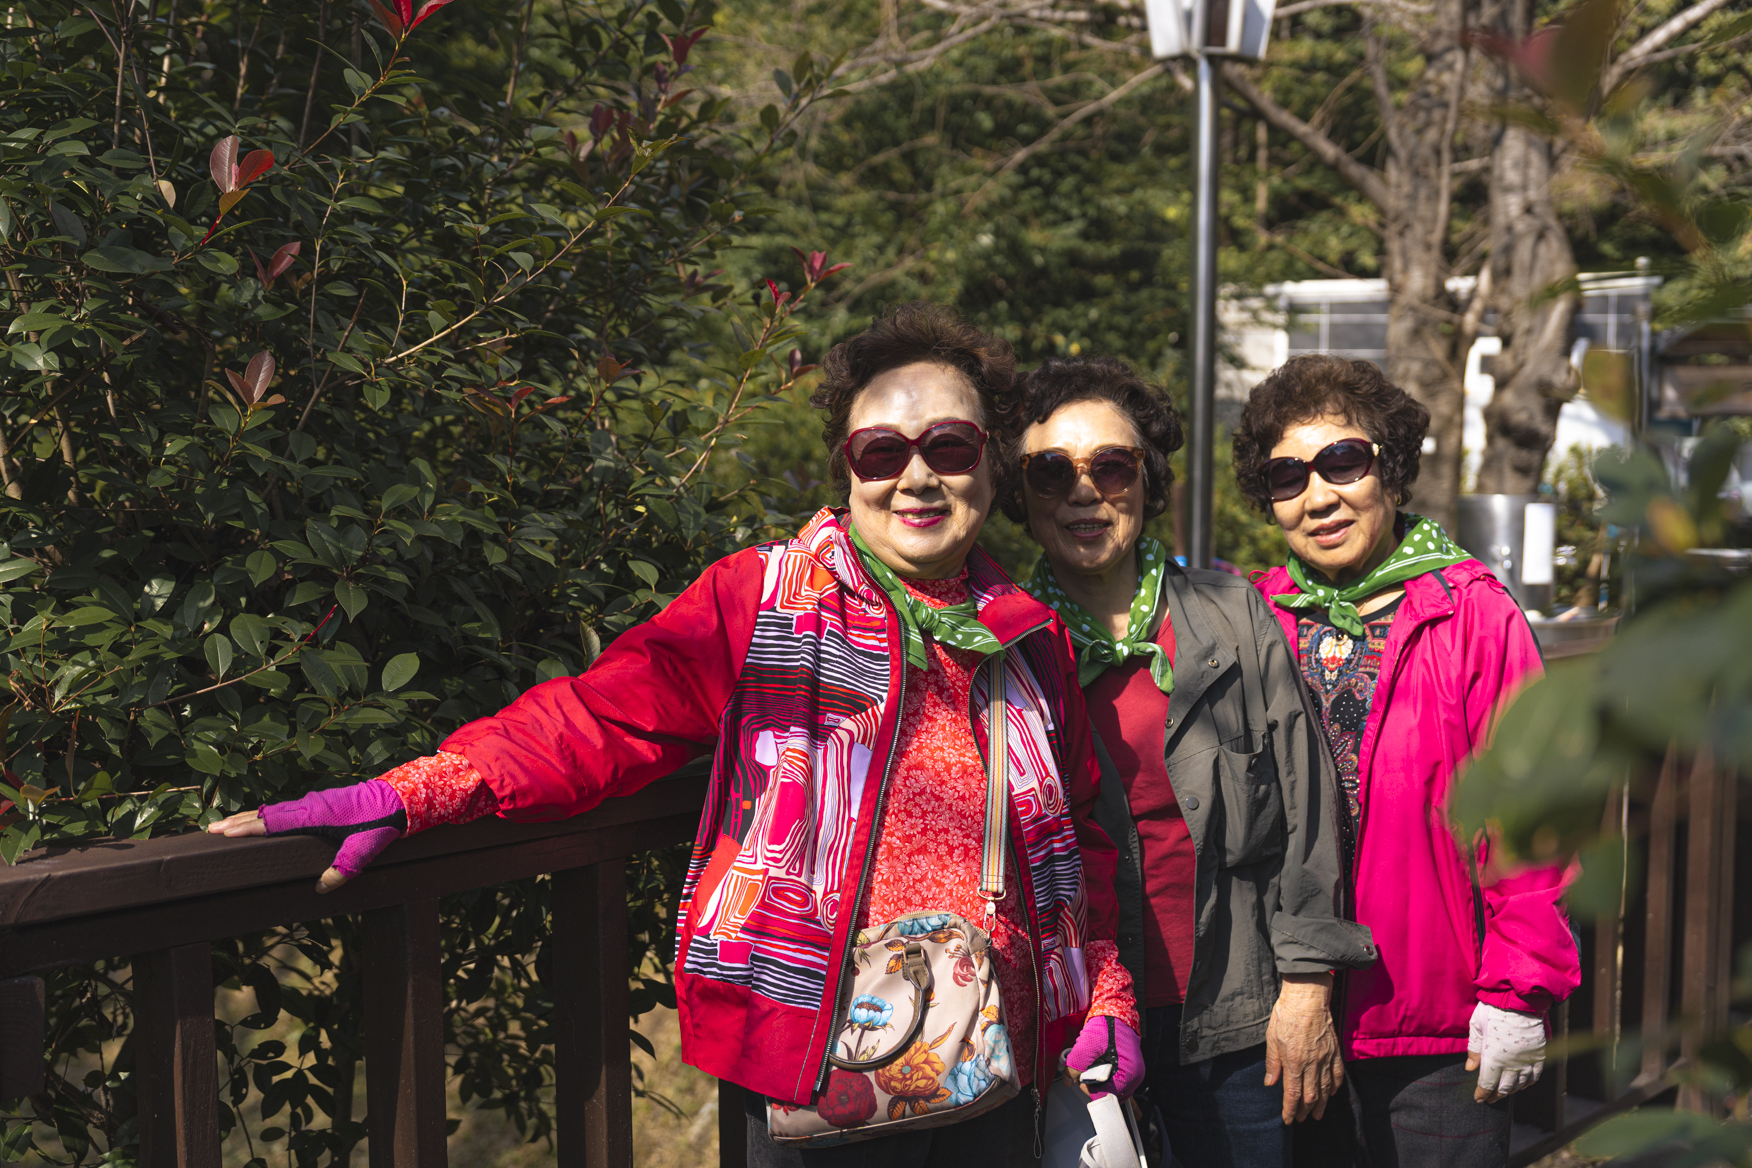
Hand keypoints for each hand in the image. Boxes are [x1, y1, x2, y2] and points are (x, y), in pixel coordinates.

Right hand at [207, 779, 406, 893]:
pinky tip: (262, 821)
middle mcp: (309, 805)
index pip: (272, 821)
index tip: (222, 832)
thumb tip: (320, 888)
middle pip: (265, 812)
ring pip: (274, 808)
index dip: (246, 828)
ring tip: (226, 825)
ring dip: (250, 816)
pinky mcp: (321, 802)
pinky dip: (267, 814)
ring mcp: (314, 801)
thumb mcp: (363, 851)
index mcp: (314, 814)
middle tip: (210, 829)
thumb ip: (342, 869)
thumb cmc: (381, 823)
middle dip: (237, 821)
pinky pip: (286, 808)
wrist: (399, 798)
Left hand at [1063, 1015, 1143, 1099]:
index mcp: (1129, 1074)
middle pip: (1107, 1094)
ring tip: (1093, 1061)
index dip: (1089, 1088)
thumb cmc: (1108, 1024)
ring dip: (1096, 1078)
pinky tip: (1098, 1062)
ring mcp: (1132, 1074)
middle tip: (1088, 1064)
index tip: (1081, 1077)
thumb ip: (1076, 1064)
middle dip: (1092, 1082)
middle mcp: (1134, 1077)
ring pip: (1108, 1088)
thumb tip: (1068, 1080)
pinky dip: (1101, 1074)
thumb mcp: (1088, 1043)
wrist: (1116, 1011)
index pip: (1105, 1096)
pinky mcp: (1127, 1070)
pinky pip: (1112, 1080)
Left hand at [1264, 972, 1342, 1122]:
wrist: (1308, 997)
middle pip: (1310, 1095)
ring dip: (1321, 1104)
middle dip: (1305, 1110)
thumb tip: (1270, 1083)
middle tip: (1301, 1119)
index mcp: (1294, 1061)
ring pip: (1325, 1088)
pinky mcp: (1334, 1051)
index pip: (1293, 1093)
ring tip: (1317, 1115)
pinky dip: (1335, 1087)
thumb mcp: (1271, 1038)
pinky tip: (1331, 1094)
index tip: (1287, 1119)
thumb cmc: (1286, 1014)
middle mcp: (1311, 1063)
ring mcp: (1325, 1057)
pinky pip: (1338, 1074)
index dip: (1290, 1109)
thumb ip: (1272, 1063)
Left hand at [1466, 1002, 1544, 1101]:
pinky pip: (1535, 1075)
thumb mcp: (1476, 1025)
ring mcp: (1527, 1060)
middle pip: (1504, 1088)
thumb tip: (1470, 1068)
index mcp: (1494, 1057)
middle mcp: (1512, 1063)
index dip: (1482, 1093)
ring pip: (1520, 1084)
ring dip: (1510, 1091)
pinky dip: (1527, 1083)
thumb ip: (1474, 1048)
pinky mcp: (1539, 1055)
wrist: (1520, 999)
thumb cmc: (1494, 1010)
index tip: (1478, 1099)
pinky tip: (1522, 1085)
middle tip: (1489, 1099)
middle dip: (1495, 1095)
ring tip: (1503, 1092)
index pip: (1487, 1083)